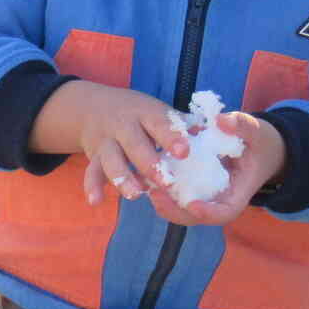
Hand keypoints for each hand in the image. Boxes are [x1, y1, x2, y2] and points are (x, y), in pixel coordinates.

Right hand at [31, 82, 188, 205]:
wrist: (92, 107)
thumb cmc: (138, 114)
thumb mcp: (158, 112)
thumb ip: (182, 126)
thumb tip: (216, 134)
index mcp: (145, 113)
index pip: (160, 124)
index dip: (171, 137)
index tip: (185, 152)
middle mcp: (124, 125)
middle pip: (135, 144)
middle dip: (149, 164)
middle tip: (166, 182)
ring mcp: (107, 141)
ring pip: (112, 159)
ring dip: (122, 177)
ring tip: (135, 194)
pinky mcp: (94, 157)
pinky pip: (91, 172)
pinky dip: (92, 186)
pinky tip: (96, 201)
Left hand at [149, 111, 285, 226]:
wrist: (260, 149)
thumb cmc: (260, 142)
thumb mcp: (256, 131)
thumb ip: (242, 125)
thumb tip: (222, 121)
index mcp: (238, 194)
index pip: (224, 213)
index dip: (208, 213)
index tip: (192, 204)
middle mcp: (220, 202)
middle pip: (196, 217)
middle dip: (175, 211)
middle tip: (156, 195)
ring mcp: (206, 198)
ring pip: (182, 210)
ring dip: (164, 203)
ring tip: (147, 186)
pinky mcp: (195, 190)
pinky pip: (176, 197)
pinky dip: (163, 191)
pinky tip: (147, 177)